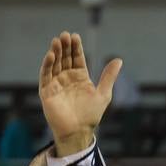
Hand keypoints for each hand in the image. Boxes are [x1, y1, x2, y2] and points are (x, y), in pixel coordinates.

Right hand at [39, 32, 121, 156]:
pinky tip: (51, 55)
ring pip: (54, 64)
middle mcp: (67, 78)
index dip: (76, 47)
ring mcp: (56, 83)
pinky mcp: (46, 90)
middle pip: (65, 58)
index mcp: (80, 77)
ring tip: (57, 41)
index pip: (77, 58)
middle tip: (65, 35)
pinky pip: (45, 75)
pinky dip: (47, 65)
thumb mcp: (103, 93)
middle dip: (65, 46)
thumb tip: (119, 60)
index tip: (75, 36)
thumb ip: (109, 76)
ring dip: (55, 52)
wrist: (79, 131)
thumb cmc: (91, 114)